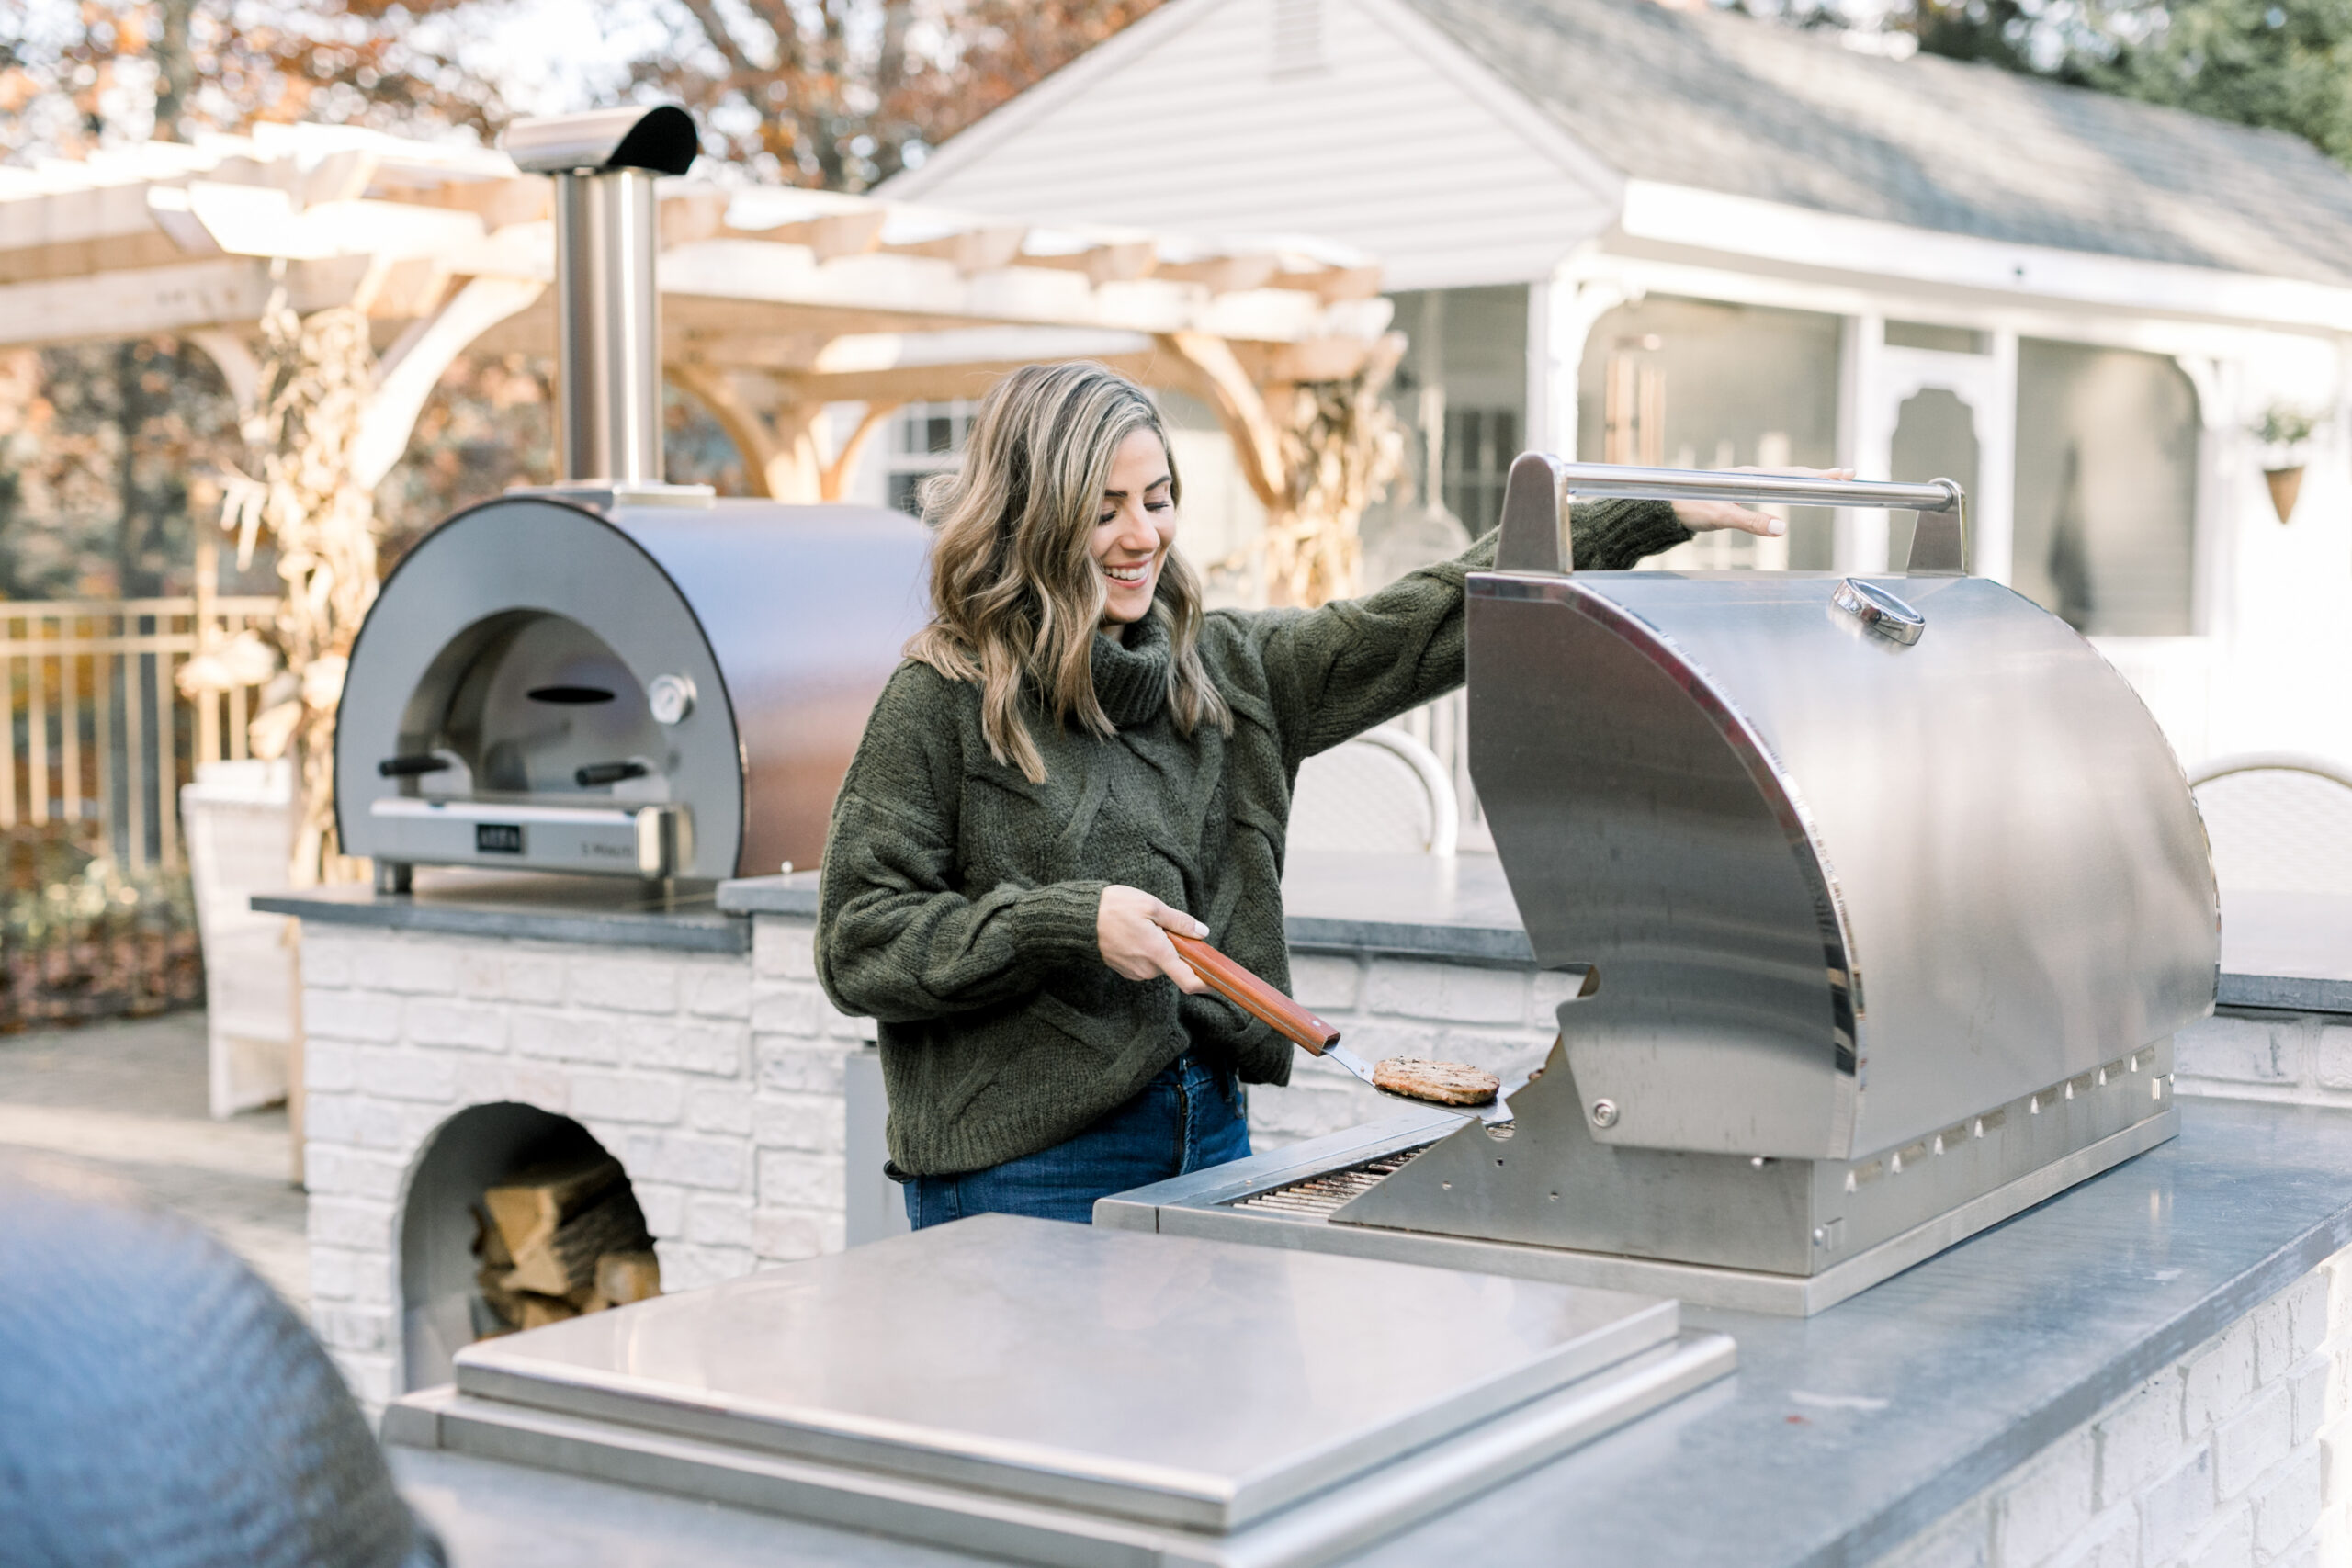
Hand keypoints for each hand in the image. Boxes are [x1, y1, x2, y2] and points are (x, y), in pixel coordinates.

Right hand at [1097, 885, 1209, 994]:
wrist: (1079, 918)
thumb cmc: (1114, 908)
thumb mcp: (1151, 906)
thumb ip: (1179, 922)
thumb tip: (1202, 933)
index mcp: (1157, 953)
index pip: (1188, 981)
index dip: (1207, 984)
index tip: (1218, 980)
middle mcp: (1147, 969)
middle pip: (1174, 965)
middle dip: (1176, 949)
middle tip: (1163, 926)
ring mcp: (1134, 971)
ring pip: (1159, 963)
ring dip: (1159, 948)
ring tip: (1143, 926)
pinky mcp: (1124, 969)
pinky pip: (1145, 963)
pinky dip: (1146, 950)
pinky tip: (1133, 933)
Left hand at [1671, 466, 1853, 536]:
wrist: (1668, 507)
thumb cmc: (1692, 509)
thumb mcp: (1721, 517)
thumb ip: (1750, 522)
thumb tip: (1782, 528)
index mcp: (1751, 476)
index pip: (1792, 476)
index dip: (1818, 477)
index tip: (1841, 476)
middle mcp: (1753, 474)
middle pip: (1794, 474)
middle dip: (1822, 475)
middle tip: (1849, 475)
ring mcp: (1749, 481)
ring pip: (1787, 478)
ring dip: (1811, 479)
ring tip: (1833, 480)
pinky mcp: (1744, 489)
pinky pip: (1776, 485)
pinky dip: (1795, 486)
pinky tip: (1802, 489)